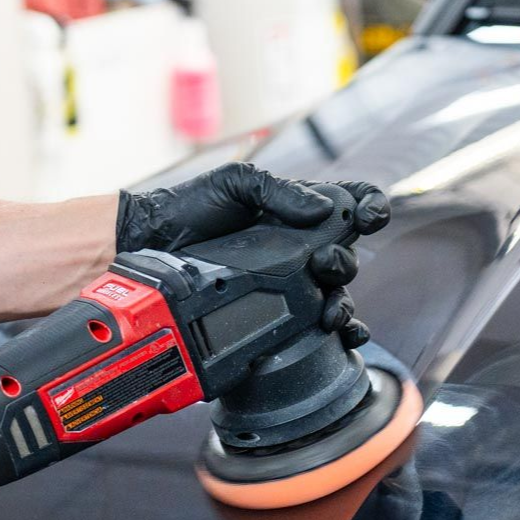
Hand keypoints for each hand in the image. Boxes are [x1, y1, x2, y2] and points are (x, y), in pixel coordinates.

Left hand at [117, 164, 389, 350]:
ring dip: (343, 304)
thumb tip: (323, 209)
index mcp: (296, 211)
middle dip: (344, 263)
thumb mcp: (235, 184)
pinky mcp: (272, 313)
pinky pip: (313, 325)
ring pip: (335, 296)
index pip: (349, 206)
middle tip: (325, 264)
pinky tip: (341, 335)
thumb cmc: (190, 209)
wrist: (150, 246)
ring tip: (330, 309)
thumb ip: (279, 191)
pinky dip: (338, 332)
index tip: (368, 217)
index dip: (369, 209)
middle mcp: (297, 248)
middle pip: (346, 258)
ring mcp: (286, 283)